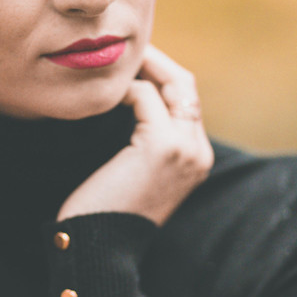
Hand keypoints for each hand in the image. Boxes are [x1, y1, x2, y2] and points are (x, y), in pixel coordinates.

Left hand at [57, 45, 213, 223]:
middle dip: (157, 61)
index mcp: (195, 159)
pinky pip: (146, 96)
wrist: (99, 247)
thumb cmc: (103, 212)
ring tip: (114, 60)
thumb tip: (125, 102)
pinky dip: (124, 89)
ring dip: (143, 66)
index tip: (130, 63)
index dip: (161, 75)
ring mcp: (185, 149)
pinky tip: (102, 94)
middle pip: (187, 85)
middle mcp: (198, 152)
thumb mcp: (133, 173)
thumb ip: (141, 141)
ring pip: (175, 83)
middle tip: (123, 49)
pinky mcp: (162, 146)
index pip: (187, 100)